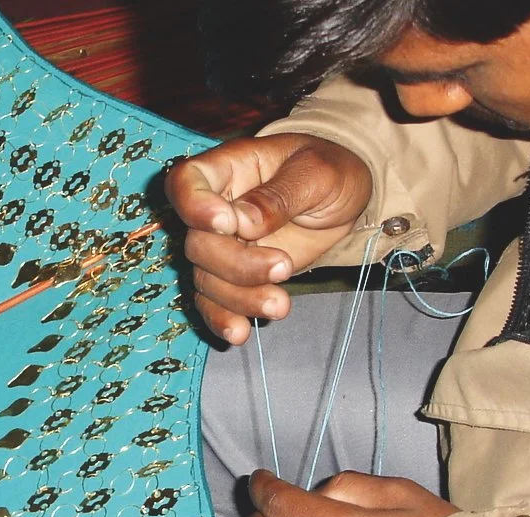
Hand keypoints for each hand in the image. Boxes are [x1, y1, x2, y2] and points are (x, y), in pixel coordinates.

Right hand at [164, 134, 371, 343]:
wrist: (343, 201)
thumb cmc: (330, 172)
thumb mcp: (317, 173)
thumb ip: (279, 197)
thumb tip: (244, 225)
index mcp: (227, 170)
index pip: (186, 183)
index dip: (195, 206)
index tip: (227, 224)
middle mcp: (216, 210)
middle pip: (198, 244)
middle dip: (237, 265)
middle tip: (283, 267)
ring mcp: (224, 246)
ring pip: (207, 280)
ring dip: (239, 299)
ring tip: (280, 306)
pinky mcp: (236, 278)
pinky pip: (216, 302)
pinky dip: (223, 320)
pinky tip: (240, 334)